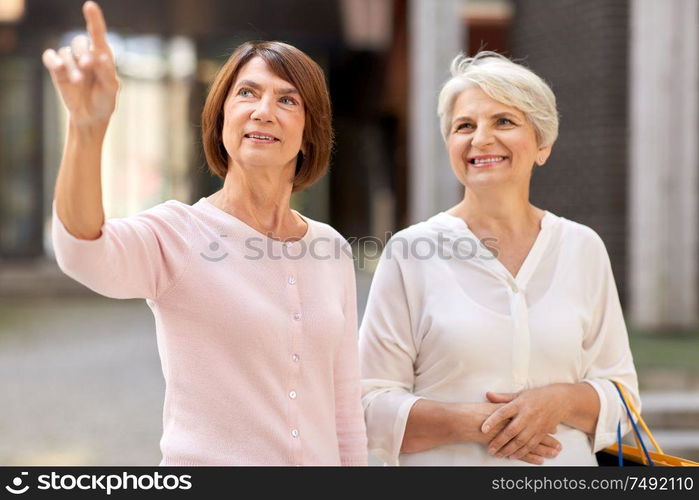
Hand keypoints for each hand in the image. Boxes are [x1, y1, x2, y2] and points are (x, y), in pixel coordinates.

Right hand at [41, 1, 118, 128]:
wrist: (91, 117)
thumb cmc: (105, 101)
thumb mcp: (111, 90)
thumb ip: (107, 73)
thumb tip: (101, 56)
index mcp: (102, 56)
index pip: (97, 34)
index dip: (93, 19)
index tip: (90, 6)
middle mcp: (85, 55)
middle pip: (79, 42)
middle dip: (82, 53)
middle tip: (88, 66)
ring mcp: (70, 62)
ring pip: (65, 53)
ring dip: (71, 66)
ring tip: (78, 81)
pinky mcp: (58, 70)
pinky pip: (50, 57)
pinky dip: (52, 60)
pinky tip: (57, 67)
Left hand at [481, 386, 566, 461]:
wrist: (559, 400)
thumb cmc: (535, 396)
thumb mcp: (519, 394)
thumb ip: (502, 397)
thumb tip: (487, 395)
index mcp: (519, 404)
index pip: (503, 413)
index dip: (492, 421)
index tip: (483, 429)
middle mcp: (527, 415)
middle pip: (511, 431)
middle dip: (499, 441)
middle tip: (490, 449)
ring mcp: (535, 425)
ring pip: (521, 441)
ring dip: (509, 449)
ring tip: (498, 454)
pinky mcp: (542, 432)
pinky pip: (531, 445)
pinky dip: (522, 452)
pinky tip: (513, 455)